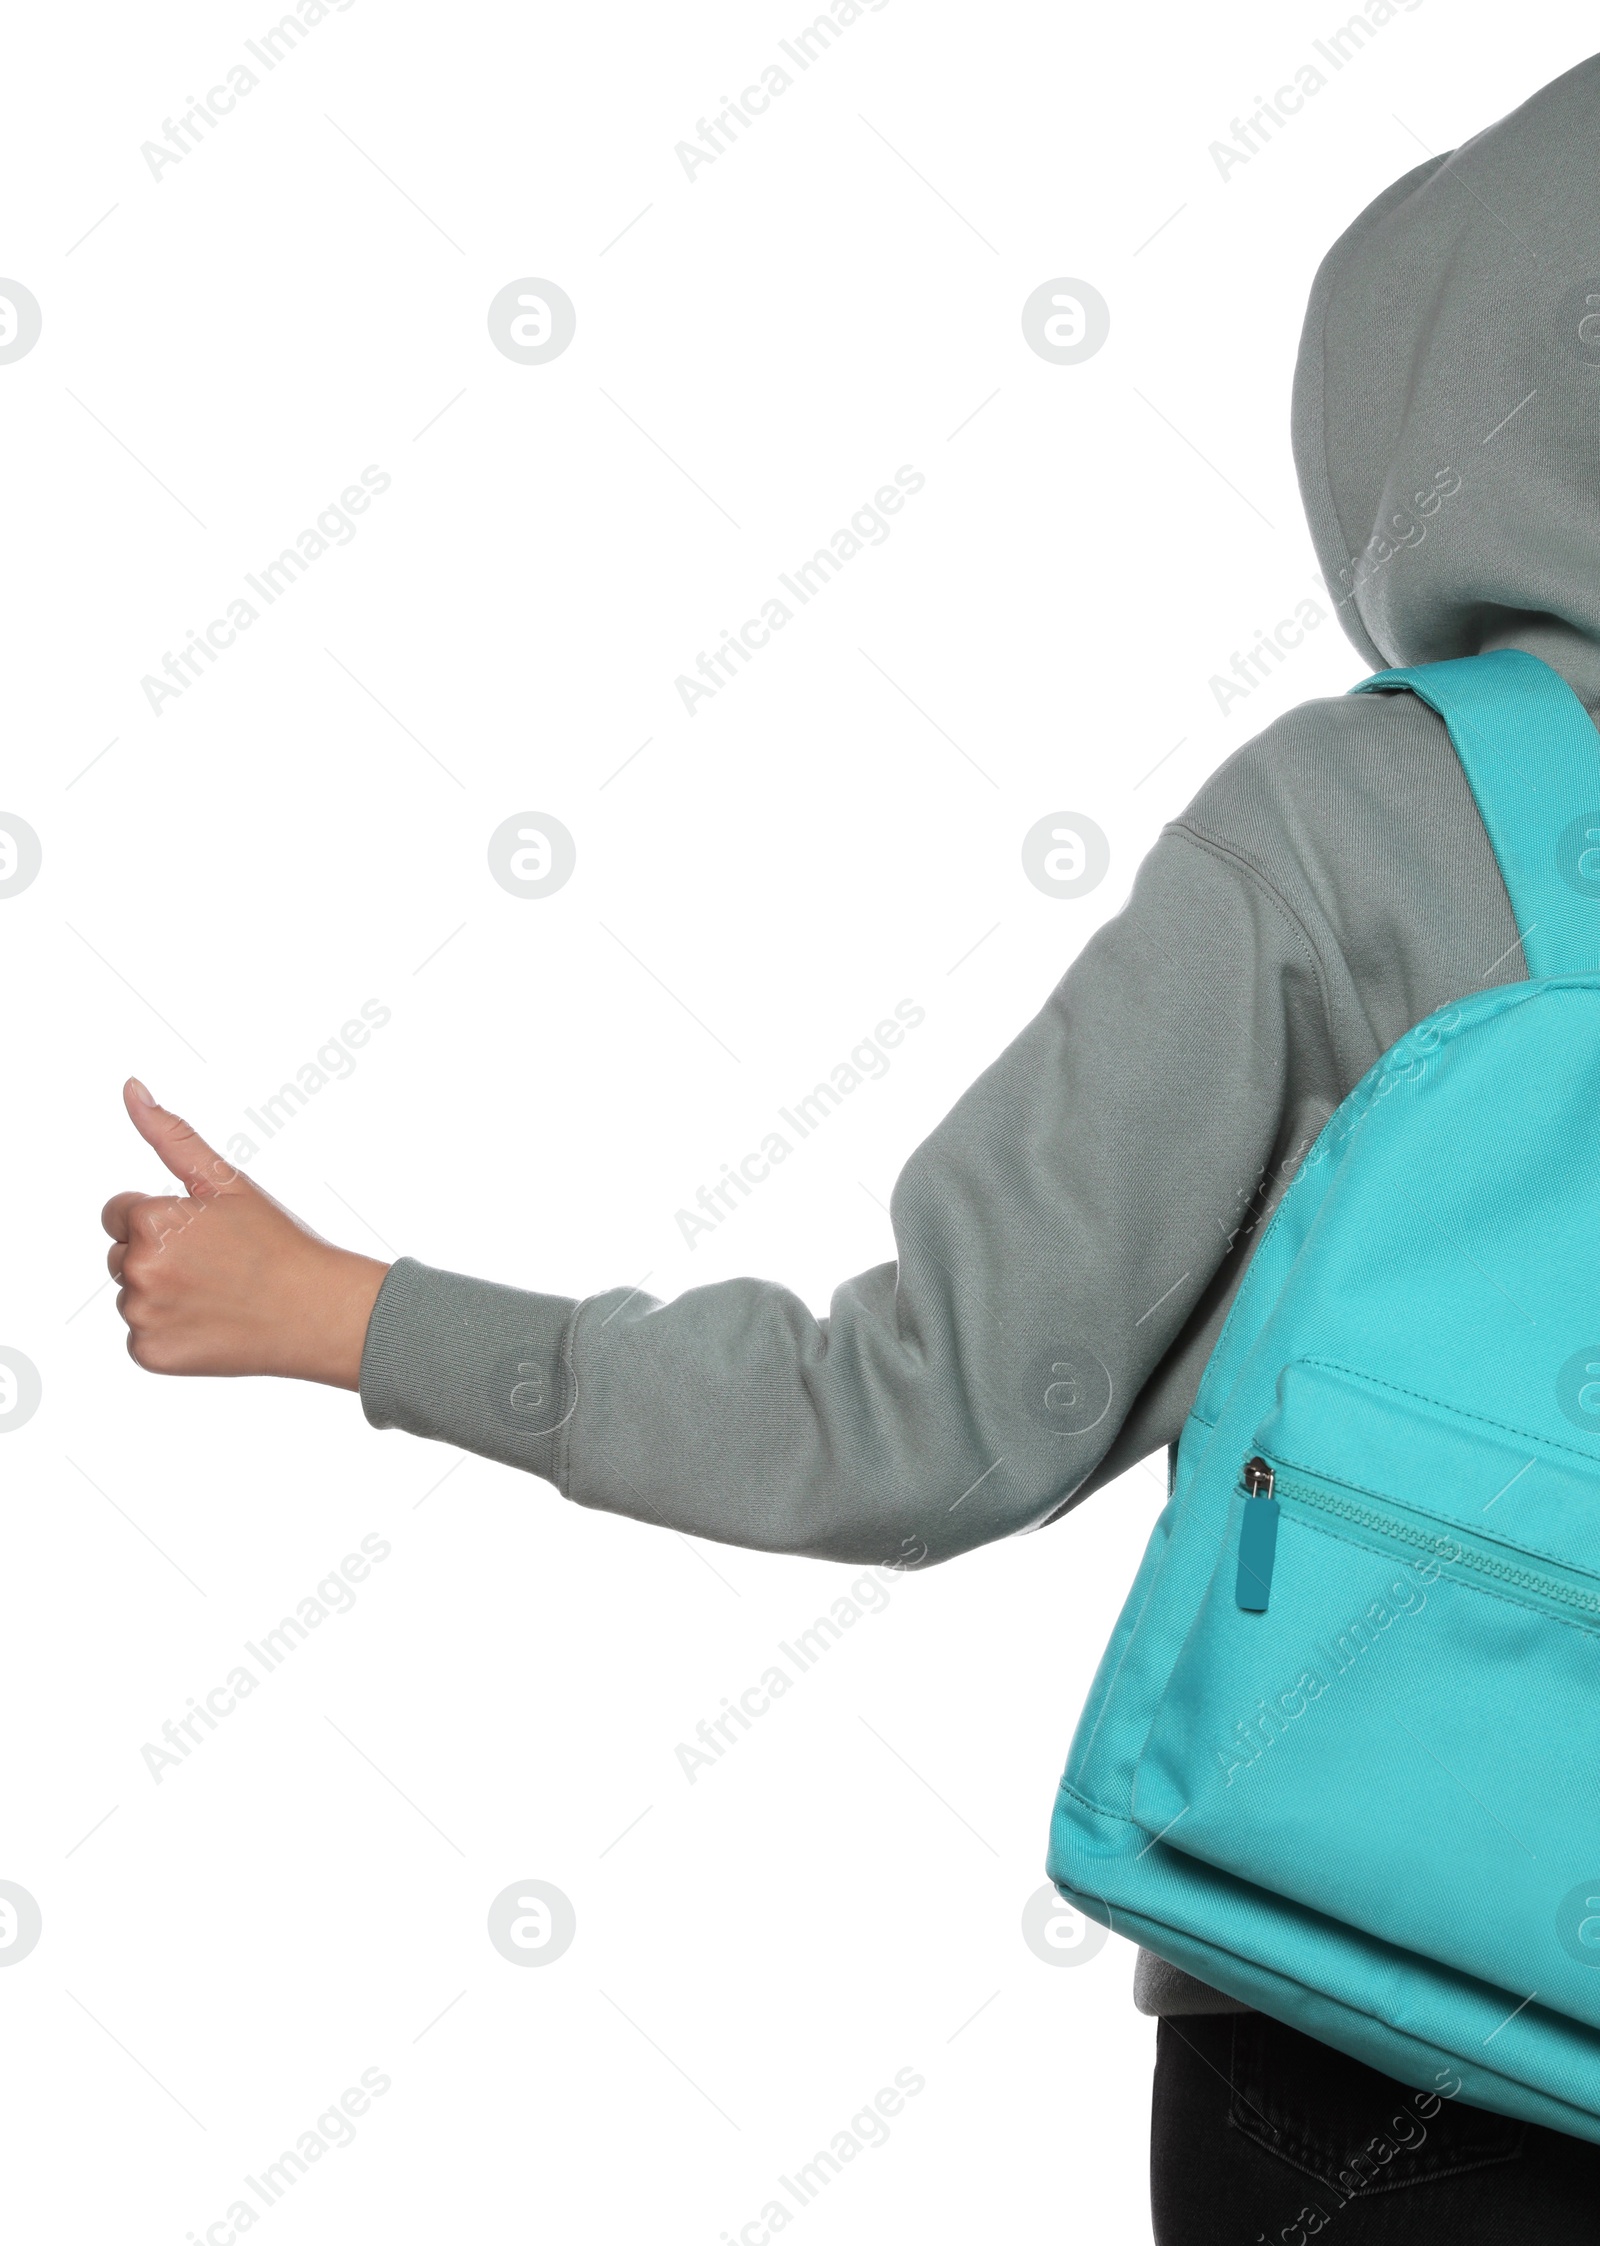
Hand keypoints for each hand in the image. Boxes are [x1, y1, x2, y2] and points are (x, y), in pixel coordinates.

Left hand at [103, 1079, 390, 1386]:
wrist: (316, 1311)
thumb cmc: (276, 1242)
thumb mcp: (226, 1181)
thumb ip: (170, 1135)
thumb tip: (131, 1088)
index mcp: (151, 1220)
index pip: (119, 1213)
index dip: (163, 1220)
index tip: (204, 1235)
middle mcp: (138, 1268)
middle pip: (120, 1256)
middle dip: (158, 1256)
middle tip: (216, 1266)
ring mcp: (142, 1315)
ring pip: (132, 1296)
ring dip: (163, 1295)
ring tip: (217, 1296)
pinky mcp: (149, 1354)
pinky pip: (143, 1336)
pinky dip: (170, 1333)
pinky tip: (211, 1325)